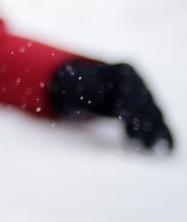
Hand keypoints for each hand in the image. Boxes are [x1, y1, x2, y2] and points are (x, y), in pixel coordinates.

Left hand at [49, 61, 173, 151]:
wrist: (101, 86)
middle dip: (139, 119)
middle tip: (132, 138)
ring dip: (153, 132)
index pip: (128, 82)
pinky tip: (165, 152)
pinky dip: (165, 137)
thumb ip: (70, 86)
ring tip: (147, 149)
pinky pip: (161, 126)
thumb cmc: (84, 84)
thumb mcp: (75, 81)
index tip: (119, 116)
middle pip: (144, 100)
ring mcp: (150, 99)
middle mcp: (141, 83)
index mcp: (124, 70)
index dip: (126, 99)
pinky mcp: (153, 114)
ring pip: (155, 115)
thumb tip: (54, 89)